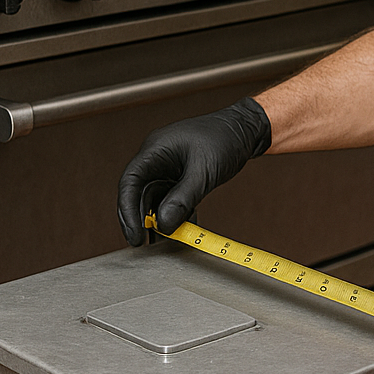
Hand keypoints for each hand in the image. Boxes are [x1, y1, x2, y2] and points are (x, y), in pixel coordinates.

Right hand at [116, 97, 270, 244]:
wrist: (245, 130)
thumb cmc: (225, 139)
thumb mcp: (204, 171)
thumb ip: (183, 198)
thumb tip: (163, 225)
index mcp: (155, 150)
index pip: (130, 182)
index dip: (127, 210)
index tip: (134, 235)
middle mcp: (156, 159)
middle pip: (137, 193)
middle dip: (139, 220)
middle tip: (142, 243)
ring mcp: (167, 169)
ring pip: (154, 199)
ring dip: (157, 220)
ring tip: (160, 243)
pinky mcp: (179, 178)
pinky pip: (169, 200)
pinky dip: (173, 215)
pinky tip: (179, 231)